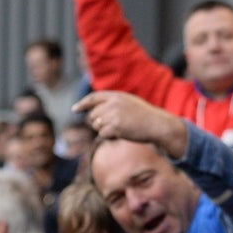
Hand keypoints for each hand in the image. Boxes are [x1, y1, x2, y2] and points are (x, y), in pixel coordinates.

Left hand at [74, 90, 188, 157]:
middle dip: (97, 122)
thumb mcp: (129, 103)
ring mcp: (113, 115)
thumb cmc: (145, 116)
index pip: (93, 98)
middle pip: (92, 115)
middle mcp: (112, 104)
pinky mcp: (114, 127)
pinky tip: (121, 134)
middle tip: (111, 126)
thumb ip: (112, 103)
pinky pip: (102, 134)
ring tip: (121, 128)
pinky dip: (110, 136)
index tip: (75, 110)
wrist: (157, 124)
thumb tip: (94, 112)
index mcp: (116, 96)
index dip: (82, 104)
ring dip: (104, 130)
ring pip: (96, 126)